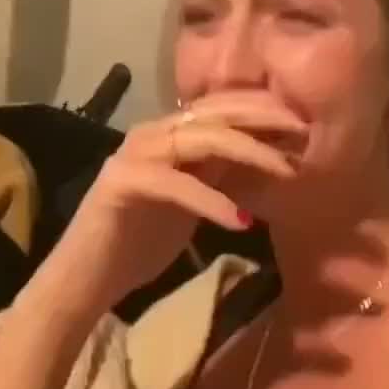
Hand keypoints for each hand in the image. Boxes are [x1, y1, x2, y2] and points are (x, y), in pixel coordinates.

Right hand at [47, 91, 307, 320]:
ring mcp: (133, 156)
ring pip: (199, 138)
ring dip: (248, 151)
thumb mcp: (191, 201)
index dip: (261, 109)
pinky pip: (176, 184)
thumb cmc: (138, 243)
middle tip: (302, 129)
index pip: (219, 107)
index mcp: (167, 135)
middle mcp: (150, 134)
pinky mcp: (122, 184)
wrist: (85, 281)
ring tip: (285, 169)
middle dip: (262, 118)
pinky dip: (212, 200)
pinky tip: (241, 220)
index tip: (302, 121)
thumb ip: (218, 173)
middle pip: (214, 113)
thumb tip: (264, 152)